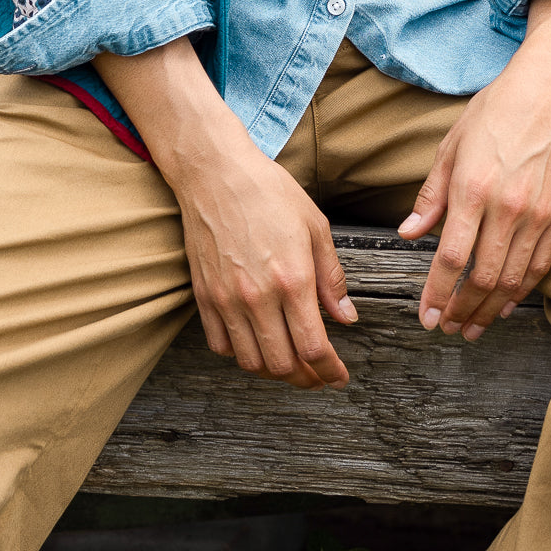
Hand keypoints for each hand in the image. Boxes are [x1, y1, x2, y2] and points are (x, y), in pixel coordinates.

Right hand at [92, 34, 357, 389]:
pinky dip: (239, 354)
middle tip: (317, 373)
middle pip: (282, 365)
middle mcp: (258, 296)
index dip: (330, 371)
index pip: (313, 348)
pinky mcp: (204, 296)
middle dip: (306, 378)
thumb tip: (346, 317)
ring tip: (289, 361)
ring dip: (273, 370)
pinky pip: (220, 345)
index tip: (338, 376)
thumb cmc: (268, 192)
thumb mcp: (315, 226)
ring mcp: (226, 298)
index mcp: (292, 278)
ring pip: (250, 362)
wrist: (216, 172)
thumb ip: (332, 277)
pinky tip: (255, 342)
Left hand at [397, 0, 550, 340]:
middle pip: (483, 278)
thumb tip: (408, 233)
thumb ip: (431, 195)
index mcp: (473, 188)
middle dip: (462, 310)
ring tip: (472, 327)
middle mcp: (508, 206)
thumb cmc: (496, 110)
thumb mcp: (451, 145)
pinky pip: (540, 265)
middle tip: (446, 327)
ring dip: (491, 310)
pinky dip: (522, 291)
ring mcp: (540, 214)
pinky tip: (507, 303)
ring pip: (514, 280)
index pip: (451, 257)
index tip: (427, 316)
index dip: (437, 293)